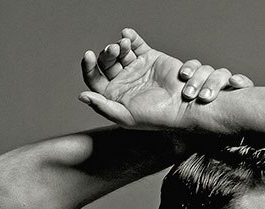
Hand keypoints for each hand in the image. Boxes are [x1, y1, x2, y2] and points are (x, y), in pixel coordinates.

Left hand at [79, 28, 251, 129]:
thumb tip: (82, 96)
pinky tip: (127, 35)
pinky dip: (130, 36)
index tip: (89, 56)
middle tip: (114, 50)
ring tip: (124, 45)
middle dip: (107, 53)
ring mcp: (136, 68)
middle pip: (106, 61)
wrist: (182, 107)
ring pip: (120, 50)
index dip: (89, 67)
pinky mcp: (149, 57)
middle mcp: (123, 81)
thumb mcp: (125, 117)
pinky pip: (136, 43)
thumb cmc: (155, 117)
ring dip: (119, 44)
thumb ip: (103, 107)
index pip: (94, 78)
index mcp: (114, 95)